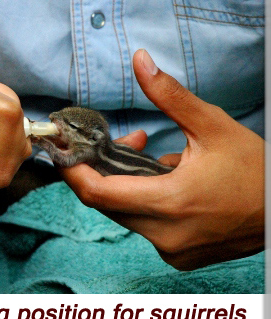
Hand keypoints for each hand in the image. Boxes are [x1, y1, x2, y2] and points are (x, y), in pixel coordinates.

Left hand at [60, 49, 263, 269]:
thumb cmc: (255, 171)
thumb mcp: (213, 126)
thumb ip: (169, 95)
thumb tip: (140, 61)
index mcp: (170, 203)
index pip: (97, 194)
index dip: (73, 173)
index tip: (66, 152)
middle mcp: (164, 234)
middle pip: (107, 202)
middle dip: (105, 171)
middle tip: (125, 143)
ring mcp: (171, 250)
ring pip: (124, 214)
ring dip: (126, 185)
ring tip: (155, 158)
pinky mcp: (177, 257)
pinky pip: (144, 227)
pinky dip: (143, 203)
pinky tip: (167, 184)